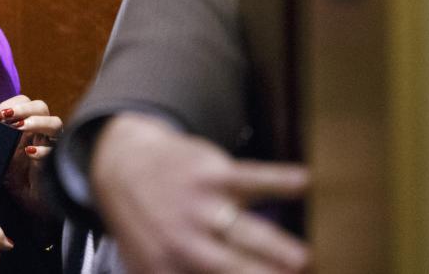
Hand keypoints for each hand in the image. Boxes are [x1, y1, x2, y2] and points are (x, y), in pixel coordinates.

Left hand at [0, 94, 62, 211]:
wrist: (30, 206)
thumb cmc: (16, 180)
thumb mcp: (2, 157)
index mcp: (28, 127)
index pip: (25, 103)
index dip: (11, 104)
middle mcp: (42, 133)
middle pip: (41, 107)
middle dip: (23, 108)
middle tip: (7, 117)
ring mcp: (51, 146)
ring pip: (55, 123)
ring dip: (36, 122)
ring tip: (19, 127)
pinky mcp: (56, 163)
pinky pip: (55, 151)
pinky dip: (43, 150)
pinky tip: (30, 153)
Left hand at [91, 113, 309, 273]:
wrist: (123, 166)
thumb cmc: (147, 227)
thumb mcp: (147, 266)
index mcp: (167, 271)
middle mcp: (183, 243)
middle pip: (231, 268)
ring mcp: (198, 206)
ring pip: (244, 229)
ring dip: (276, 246)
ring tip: (304, 260)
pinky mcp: (211, 173)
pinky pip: (251, 176)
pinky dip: (277, 179)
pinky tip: (303, 181)